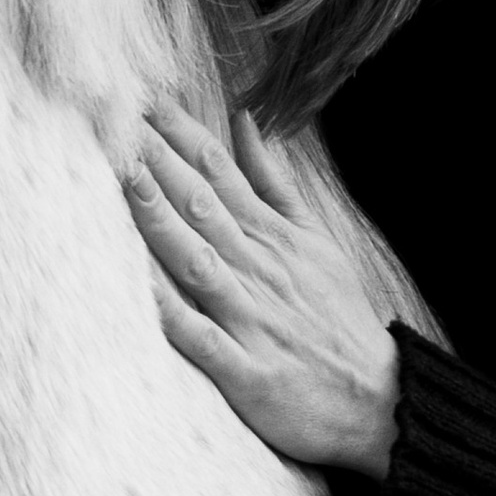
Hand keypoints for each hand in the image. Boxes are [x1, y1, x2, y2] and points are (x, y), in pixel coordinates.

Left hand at [124, 107, 399, 478]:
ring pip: (197, 260)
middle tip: (116, 117)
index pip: (217, 172)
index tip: (141, 97)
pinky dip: (170, 311)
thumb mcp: (315, 238)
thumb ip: (273, 181)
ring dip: (159, 219)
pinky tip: (137, 286)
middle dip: (157, 161)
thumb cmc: (339, 318)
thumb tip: (243, 121)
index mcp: (272, 236)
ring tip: (124, 177)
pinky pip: (200, 338)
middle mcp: (259, 269)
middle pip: (201, 205)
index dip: (177, 133)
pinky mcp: (247, 371)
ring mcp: (251, 319)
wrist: (380, 399)